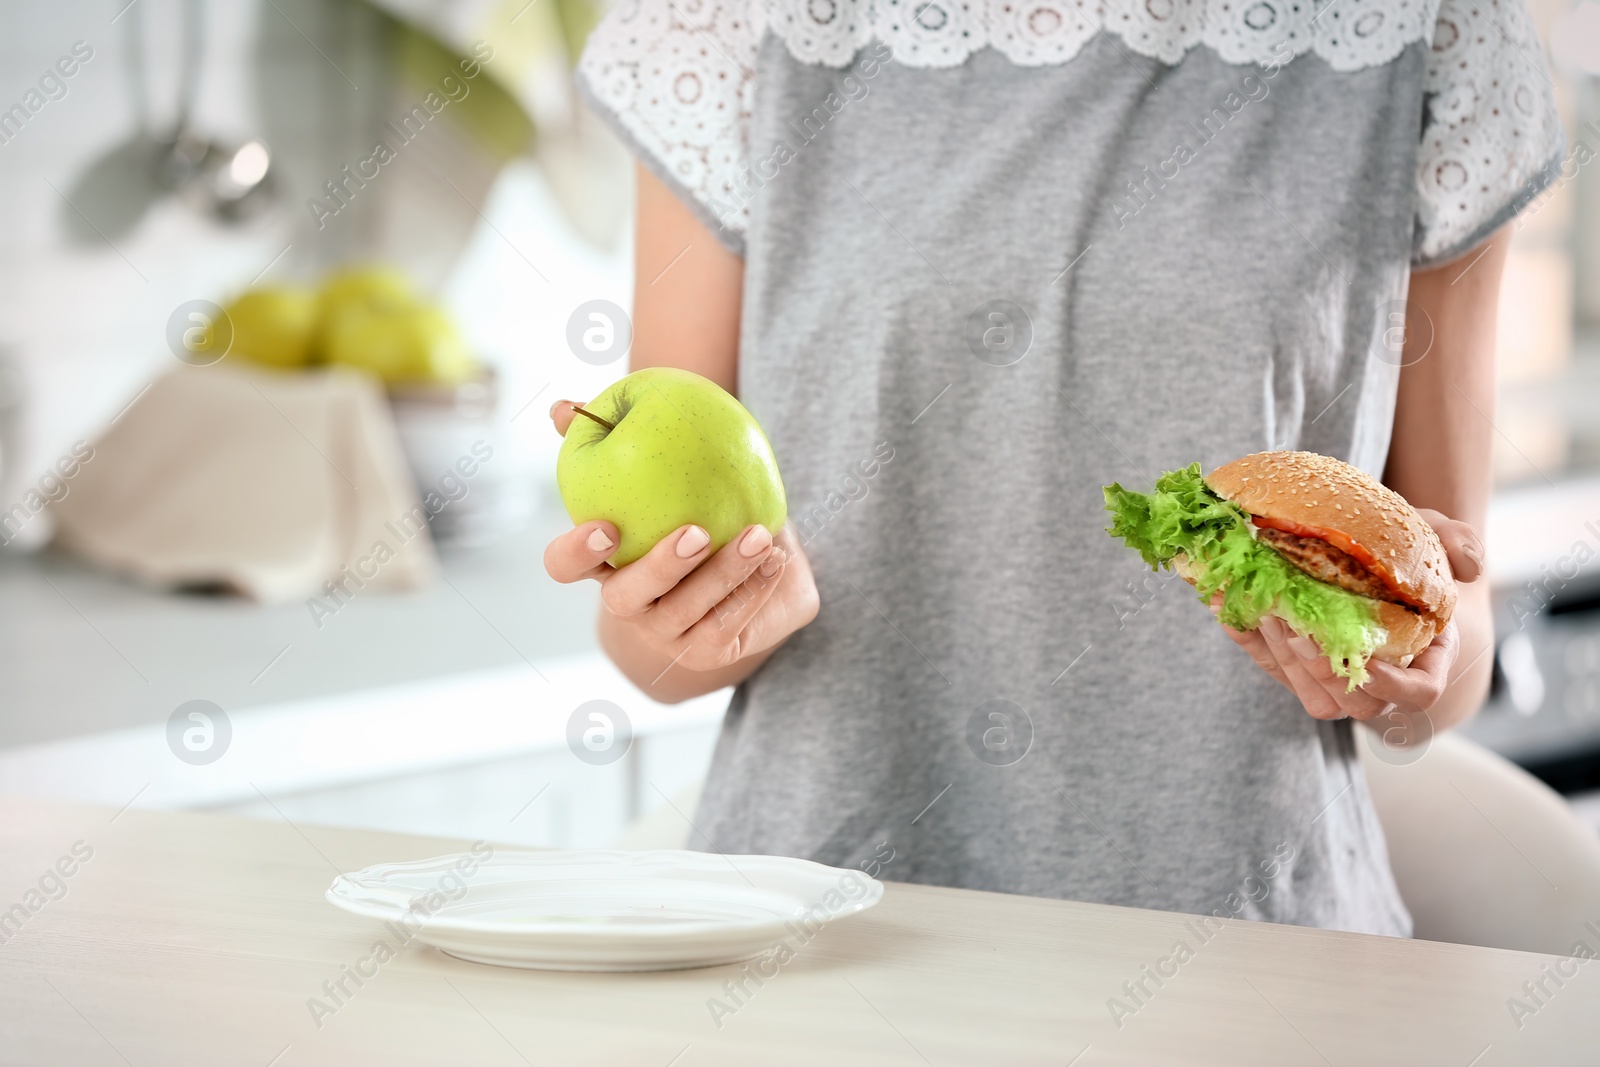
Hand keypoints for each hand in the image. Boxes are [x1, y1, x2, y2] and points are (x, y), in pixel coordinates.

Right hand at [542, 399, 818, 673]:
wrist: (755, 559)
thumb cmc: (699, 502)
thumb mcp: (661, 464)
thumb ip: (611, 432)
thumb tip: (562, 406)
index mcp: (605, 561)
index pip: (565, 565)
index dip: (576, 552)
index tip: (605, 526)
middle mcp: (628, 601)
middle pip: (624, 598)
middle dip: (660, 567)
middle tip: (696, 532)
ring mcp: (665, 632)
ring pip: (684, 611)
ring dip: (723, 573)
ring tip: (758, 535)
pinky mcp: (705, 650)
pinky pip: (725, 626)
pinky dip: (751, 591)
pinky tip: (774, 558)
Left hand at [1214, 508, 1482, 720]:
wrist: (1366, 555)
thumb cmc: (1408, 554)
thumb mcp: (1434, 537)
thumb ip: (1458, 542)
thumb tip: (1468, 566)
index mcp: (1424, 657)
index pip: (1419, 693)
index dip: (1393, 686)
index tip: (1363, 659)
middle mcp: (1380, 680)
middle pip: (1356, 704)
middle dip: (1323, 671)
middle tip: (1297, 629)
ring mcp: (1334, 680)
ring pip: (1312, 697)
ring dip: (1284, 660)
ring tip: (1265, 610)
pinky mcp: (1294, 667)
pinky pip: (1270, 666)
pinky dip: (1247, 637)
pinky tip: (1227, 602)